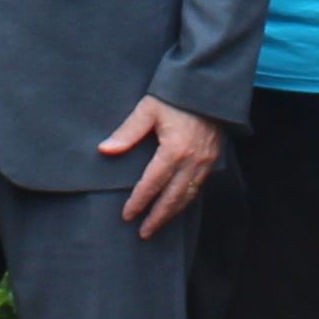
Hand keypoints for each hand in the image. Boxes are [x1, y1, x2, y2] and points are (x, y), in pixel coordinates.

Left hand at [101, 94, 222, 236]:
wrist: (207, 86)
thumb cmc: (175, 96)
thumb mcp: (147, 109)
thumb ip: (127, 132)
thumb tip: (105, 150)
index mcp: (174, 150)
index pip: (152, 184)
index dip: (139, 202)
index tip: (128, 216)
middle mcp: (192, 161)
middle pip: (173, 198)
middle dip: (157, 217)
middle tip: (143, 232)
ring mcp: (206, 162)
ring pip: (188, 195)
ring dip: (172, 212)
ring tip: (158, 225)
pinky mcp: (213, 159)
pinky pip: (199, 187)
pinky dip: (186, 200)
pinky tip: (177, 205)